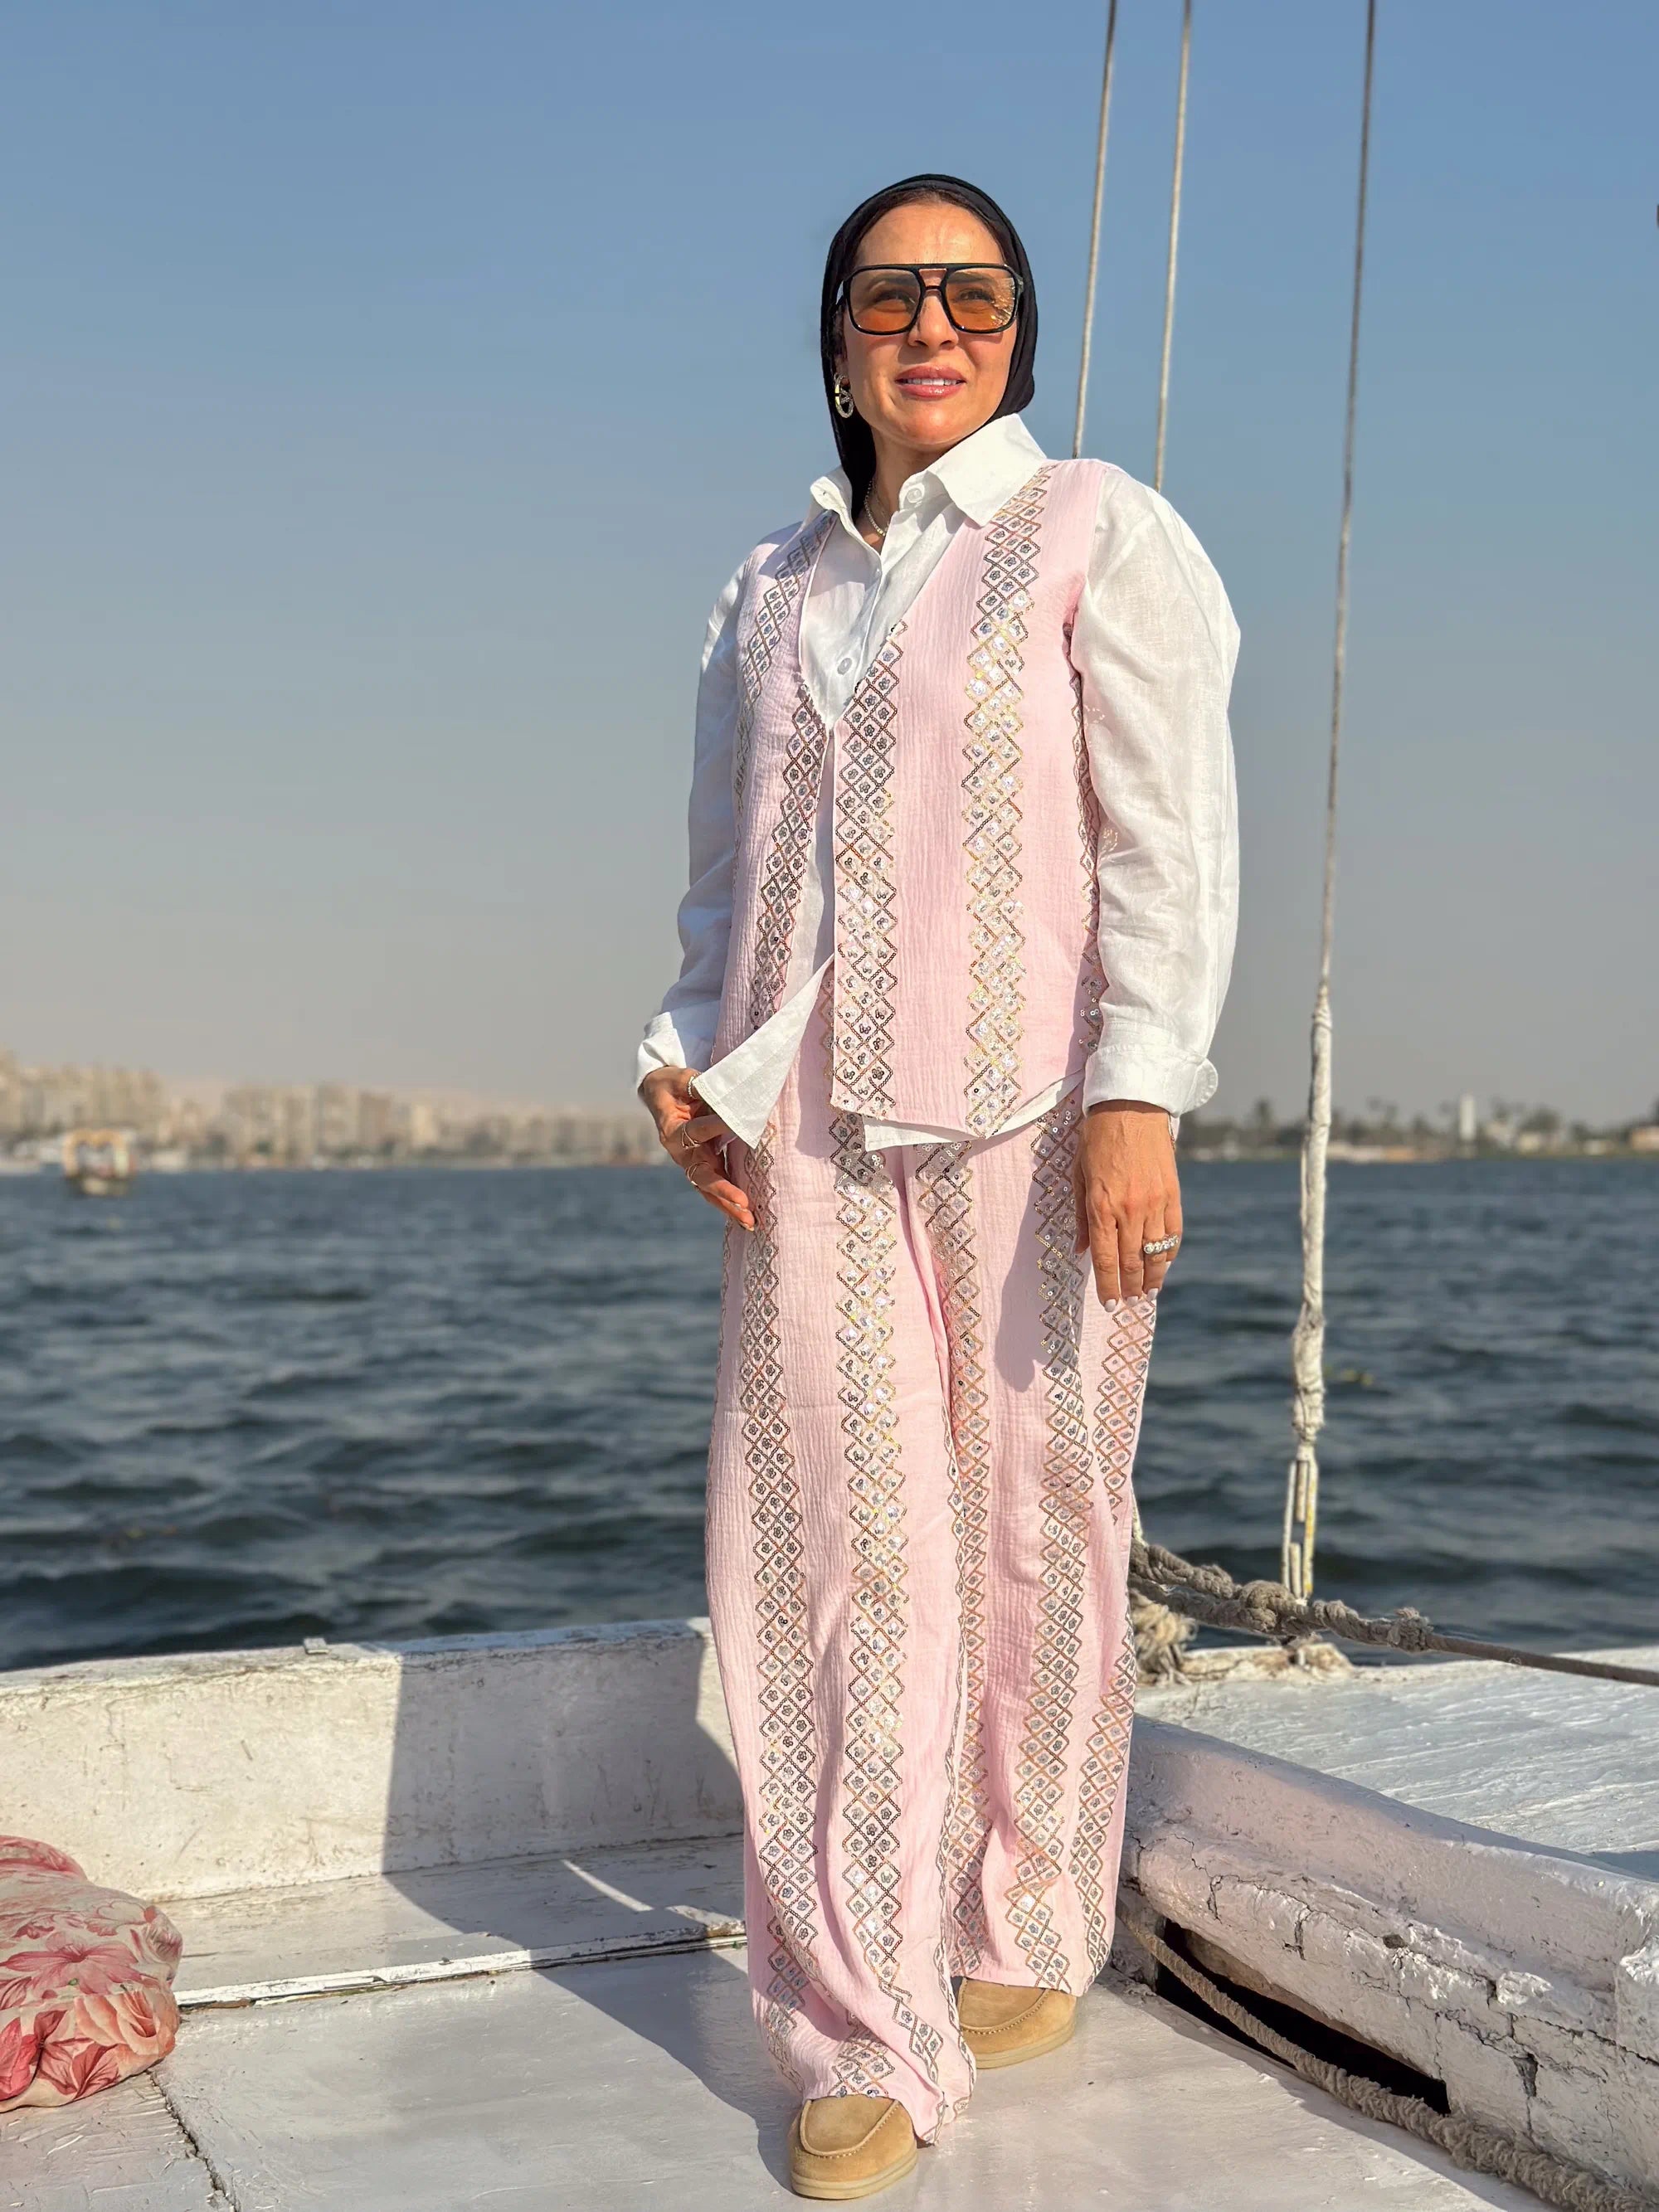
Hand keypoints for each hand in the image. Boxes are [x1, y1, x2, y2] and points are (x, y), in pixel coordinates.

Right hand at [640, 1067, 754, 1232]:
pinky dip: (729, 1202)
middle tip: (743, 1202)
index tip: (738, 1124)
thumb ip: (699, 1087)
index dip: (716, 1127)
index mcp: (672, 1131)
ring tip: (749, 1222)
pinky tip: (746, 1218)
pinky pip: (715, 1187)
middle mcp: (681, 1152)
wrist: (659, 1094)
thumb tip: (728, 1093)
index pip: (697, 1131)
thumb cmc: (672, 1084)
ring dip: (729, 1206)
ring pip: (709, 1189)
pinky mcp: (703, 1164)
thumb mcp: (681, 1079)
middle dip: (724, 1190)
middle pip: (702, 1175)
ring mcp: (692, 1162)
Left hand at [1072, 1101, 1181, 1304]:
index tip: (1110, 1304)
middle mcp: (1129, 1211)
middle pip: (1132, 1262)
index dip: (1108, 1286)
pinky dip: (1169, 1253)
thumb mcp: (1078, 1176)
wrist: (1130, 1107)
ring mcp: (1154, 1203)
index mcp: (1101, 1207)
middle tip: (1129, 1302)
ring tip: (1148, 1293)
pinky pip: (1173, 1233)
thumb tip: (1080, 1251)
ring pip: (1155, 1253)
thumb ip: (1081, 1217)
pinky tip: (1163, 1264)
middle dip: (1130, 1288)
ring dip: (1152, 1278)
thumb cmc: (1096, 1139)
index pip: (1105, 1259)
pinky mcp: (1172, 1194)